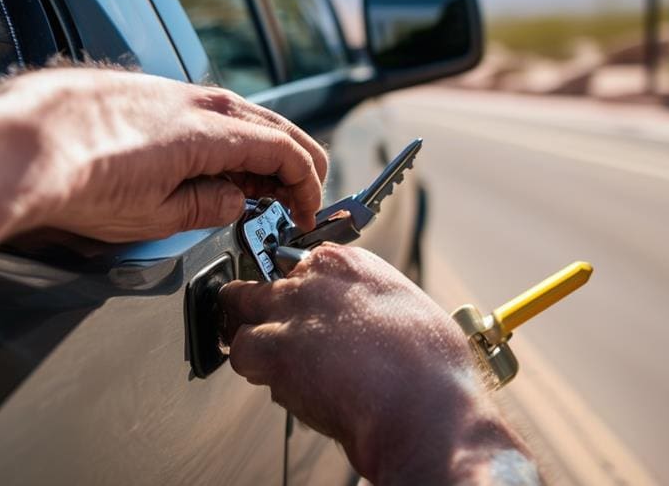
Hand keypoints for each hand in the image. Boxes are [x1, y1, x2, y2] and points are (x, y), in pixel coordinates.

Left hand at [1, 68, 327, 239]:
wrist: (15, 148)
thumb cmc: (79, 181)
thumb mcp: (159, 215)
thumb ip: (210, 204)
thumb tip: (233, 199)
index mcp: (213, 130)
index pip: (284, 151)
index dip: (307, 185)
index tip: (309, 212)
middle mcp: (197, 99)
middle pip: (269, 125)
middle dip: (293, 163)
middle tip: (299, 195)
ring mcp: (166, 89)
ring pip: (235, 114)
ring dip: (256, 149)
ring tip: (255, 186)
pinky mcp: (139, 89)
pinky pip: (199, 110)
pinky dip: (221, 137)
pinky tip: (208, 162)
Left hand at [219, 244, 530, 484]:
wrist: (423, 406)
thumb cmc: (429, 369)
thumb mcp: (407, 309)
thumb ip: (370, 304)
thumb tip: (360, 323)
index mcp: (349, 262)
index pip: (299, 263)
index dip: (295, 292)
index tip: (298, 311)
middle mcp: (315, 276)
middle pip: (262, 281)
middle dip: (262, 308)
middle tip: (272, 333)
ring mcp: (291, 307)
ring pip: (239, 310)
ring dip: (251, 337)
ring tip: (270, 362)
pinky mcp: (274, 347)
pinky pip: (240, 352)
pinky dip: (253, 369)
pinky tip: (278, 381)